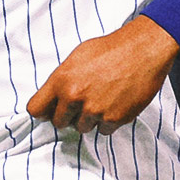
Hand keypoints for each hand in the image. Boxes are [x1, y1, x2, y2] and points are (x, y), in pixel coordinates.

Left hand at [26, 16, 178, 135]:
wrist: (143, 50)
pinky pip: (104, 130)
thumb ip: (62, 79)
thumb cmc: (111, 49)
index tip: (51, 109)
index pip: (36, 109)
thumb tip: (53, 96)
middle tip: (83, 102)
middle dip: (69, 115)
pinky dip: (109, 120)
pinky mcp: (114, 119)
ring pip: (83, 128)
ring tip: (103, 98)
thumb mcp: (77, 56)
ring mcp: (94, 110)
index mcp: (61, 80)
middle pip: (59, 123)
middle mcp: (74, 97)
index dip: (44, 110)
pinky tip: (116, 102)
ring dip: (90, 118)